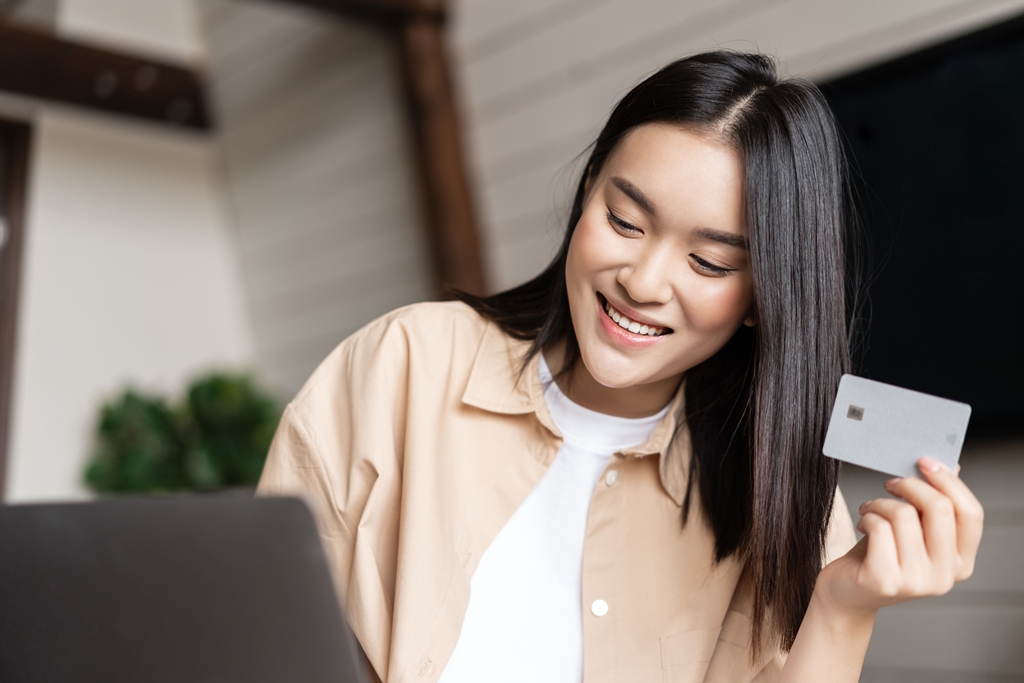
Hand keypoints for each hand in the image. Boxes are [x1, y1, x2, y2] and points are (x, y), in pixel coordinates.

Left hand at [815, 457, 984, 617]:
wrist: (846, 592)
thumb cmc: (880, 554)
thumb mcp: (912, 530)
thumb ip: (933, 505)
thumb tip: (950, 465)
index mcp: (960, 563)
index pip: (971, 514)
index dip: (949, 482)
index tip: (924, 462)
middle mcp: (944, 577)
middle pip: (939, 509)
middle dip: (910, 484)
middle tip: (891, 483)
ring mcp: (916, 582)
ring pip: (904, 515)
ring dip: (880, 503)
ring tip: (870, 510)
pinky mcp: (884, 580)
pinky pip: (879, 527)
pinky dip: (867, 516)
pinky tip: (863, 524)